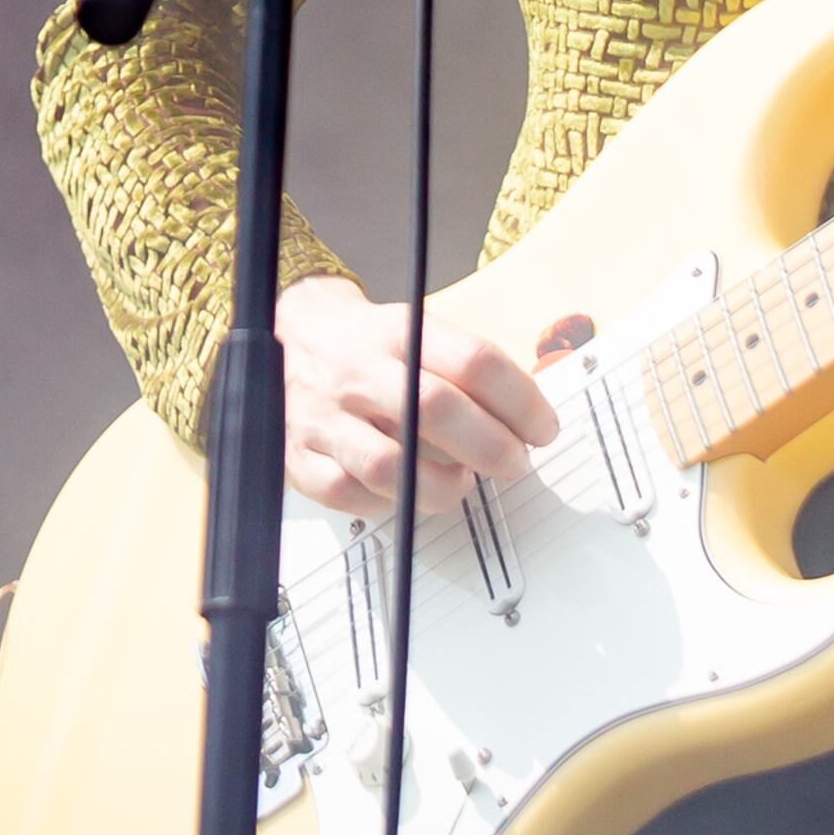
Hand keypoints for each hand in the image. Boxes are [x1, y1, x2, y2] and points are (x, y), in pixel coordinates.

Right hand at [275, 274, 561, 519]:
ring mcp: (325, 418)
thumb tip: (529, 416)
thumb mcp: (417, 330)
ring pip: (390, 466)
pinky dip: (391, 504)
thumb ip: (466, 368)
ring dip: (442, 486)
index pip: (473, 361)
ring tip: (462, 482)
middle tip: (514, 462)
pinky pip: (351, 495)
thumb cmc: (369, 344)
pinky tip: (411, 493)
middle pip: (436, 409)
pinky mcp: (301, 460)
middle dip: (492, 446)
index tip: (541, 427)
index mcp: (399, 332)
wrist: (291, 337)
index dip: (521, 401)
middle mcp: (360, 372)